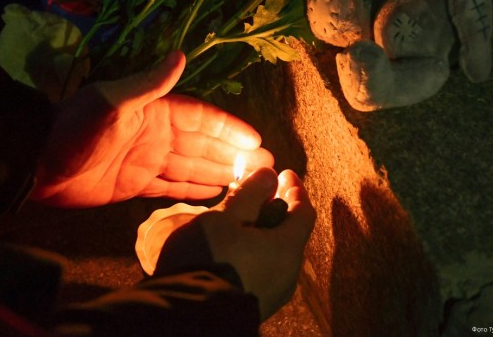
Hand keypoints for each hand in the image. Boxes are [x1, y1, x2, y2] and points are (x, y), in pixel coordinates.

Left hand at [33, 51, 273, 206]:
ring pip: (192, 167)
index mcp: (154, 112)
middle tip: (265, 167)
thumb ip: (148, 84)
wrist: (35, 163)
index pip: (201, 119)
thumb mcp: (110, 102)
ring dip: (220, 172)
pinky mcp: (134, 185)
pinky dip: (193, 189)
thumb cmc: (73, 130)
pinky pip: (172, 186)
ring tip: (248, 182)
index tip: (257, 141)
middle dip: (233, 154)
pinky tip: (214, 193)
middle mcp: (155, 135)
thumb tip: (181, 54)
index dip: (229, 129)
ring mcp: (146, 161)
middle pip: (203, 145)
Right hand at [202, 168, 315, 319]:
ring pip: (277, 253)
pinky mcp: (257, 305)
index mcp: (287, 249)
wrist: (189, 318)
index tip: (284, 173)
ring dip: (265, 232)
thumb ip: (250, 194)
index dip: (295, 188)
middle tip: (261, 193)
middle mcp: (288, 274)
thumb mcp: (225, 218)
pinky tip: (234, 248)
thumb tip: (270, 175)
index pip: (303, 211)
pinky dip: (257, 251)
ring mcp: (274, 294)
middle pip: (291, 233)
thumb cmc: (209, 260)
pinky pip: (264, 270)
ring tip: (241, 220)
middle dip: (278, 209)